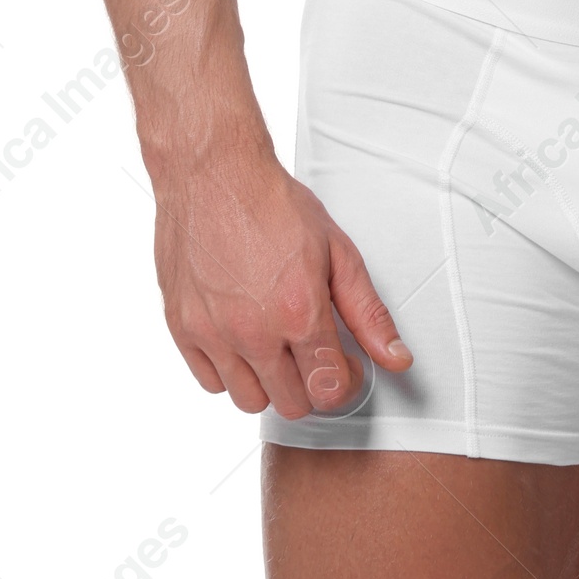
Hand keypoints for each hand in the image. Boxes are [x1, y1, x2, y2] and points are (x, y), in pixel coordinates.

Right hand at [151, 146, 412, 418]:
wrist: (213, 173)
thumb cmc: (273, 203)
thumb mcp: (337, 250)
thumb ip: (368, 313)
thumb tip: (396, 358)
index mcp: (299, 312)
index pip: (330, 390)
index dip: (344, 381)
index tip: (343, 362)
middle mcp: (253, 332)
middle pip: (292, 404)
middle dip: (311, 383)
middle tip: (312, 349)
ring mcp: (213, 334)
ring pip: (249, 401)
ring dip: (269, 382)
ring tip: (276, 344)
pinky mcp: (181, 328)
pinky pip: (210, 382)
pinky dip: (229, 370)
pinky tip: (242, 338)